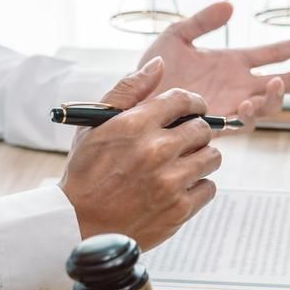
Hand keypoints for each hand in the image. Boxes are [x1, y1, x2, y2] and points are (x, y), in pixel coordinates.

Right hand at [60, 57, 220, 249]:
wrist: (77, 225)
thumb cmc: (86, 173)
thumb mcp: (95, 125)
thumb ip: (128, 90)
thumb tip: (159, 64)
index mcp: (135, 124)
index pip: (182, 100)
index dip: (193, 103)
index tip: (194, 110)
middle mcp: (156, 150)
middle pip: (203, 128)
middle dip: (197, 132)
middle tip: (186, 141)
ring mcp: (170, 181)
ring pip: (212, 157)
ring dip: (202, 158)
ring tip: (185, 164)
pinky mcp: (179, 209)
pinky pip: (209, 188)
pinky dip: (199, 187)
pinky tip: (181, 188)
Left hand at [138, 2, 289, 129]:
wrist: (134, 98)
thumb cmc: (153, 68)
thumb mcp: (176, 36)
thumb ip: (202, 21)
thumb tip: (231, 6)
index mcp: (233, 63)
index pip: (273, 54)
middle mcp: (238, 86)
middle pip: (283, 82)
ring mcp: (230, 106)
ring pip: (267, 106)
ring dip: (276, 96)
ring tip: (275, 83)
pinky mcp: (218, 124)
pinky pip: (242, 124)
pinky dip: (249, 114)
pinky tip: (245, 105)